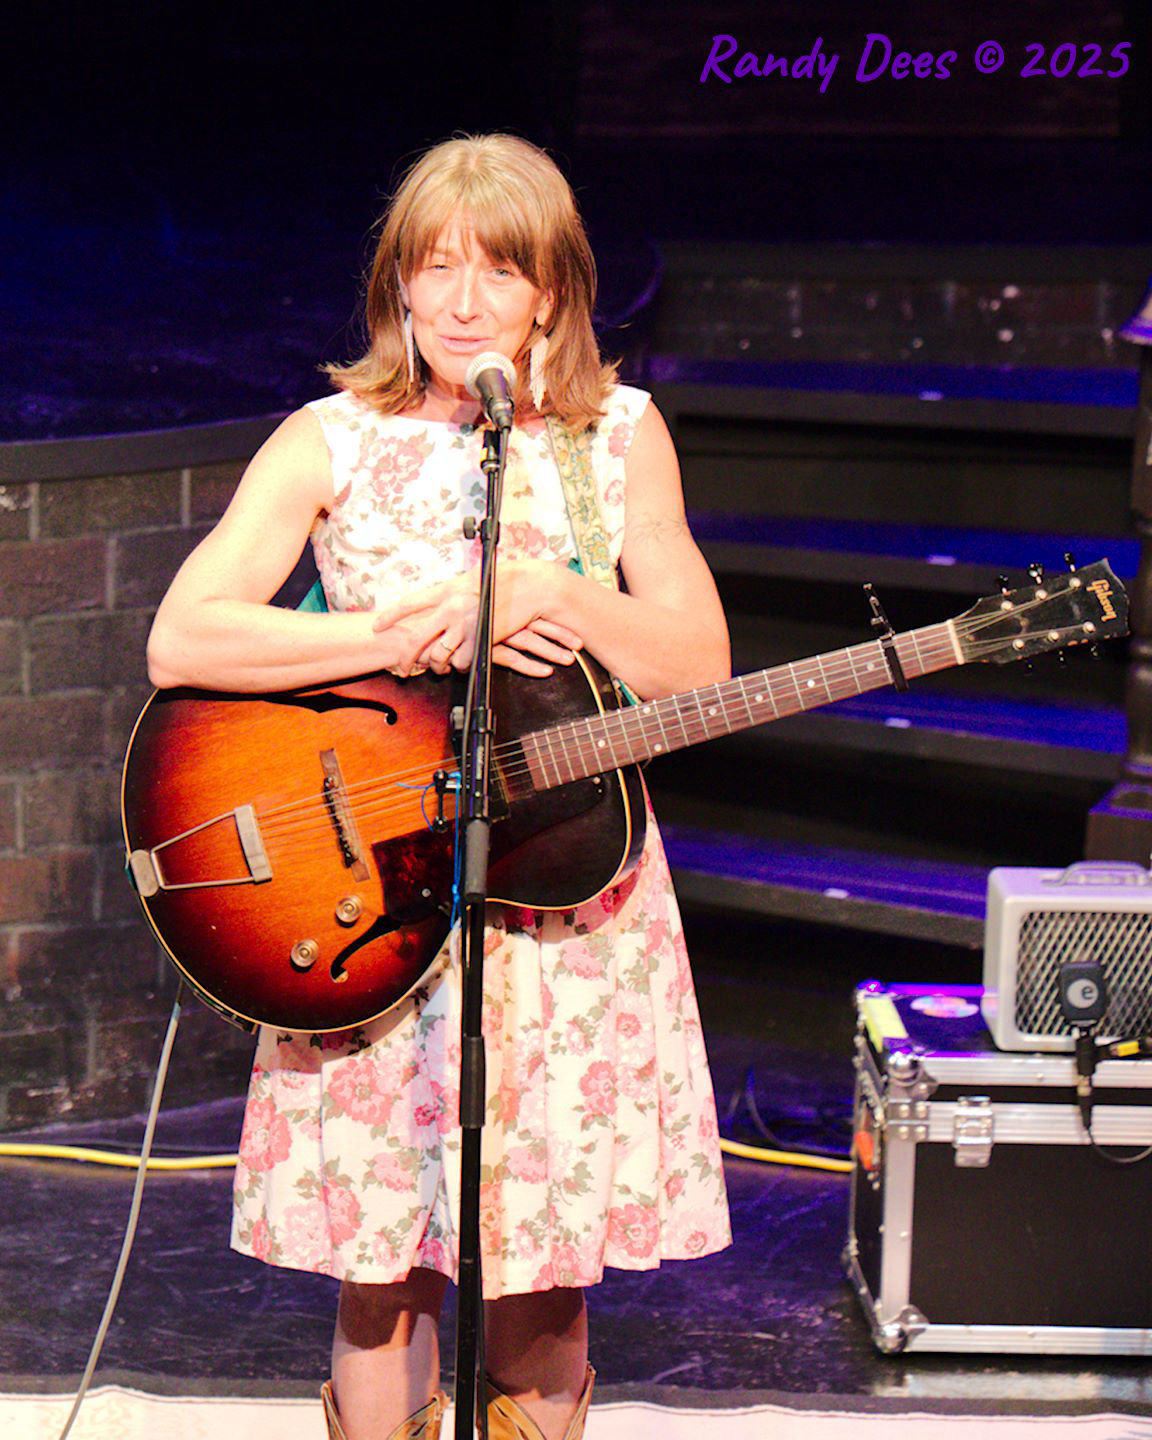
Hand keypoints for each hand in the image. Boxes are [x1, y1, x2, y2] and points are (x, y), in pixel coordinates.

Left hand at [372, 562, 583, 676]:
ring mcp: (465, 626)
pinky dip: (462, 667)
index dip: (390, 617)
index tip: (376, 627)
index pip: (410, 604)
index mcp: (447, 591)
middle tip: (402, 668)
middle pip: (417, 639)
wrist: (530, 588)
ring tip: (439, 668)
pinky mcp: (480, 642)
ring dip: (438, 667)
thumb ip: (451, 593)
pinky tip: (465, 662)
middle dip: (406, 657)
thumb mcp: (471, 581)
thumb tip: (436, 602)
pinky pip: (462, 663)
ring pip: (439, 657)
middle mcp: (451, 608)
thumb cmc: (504, 582)